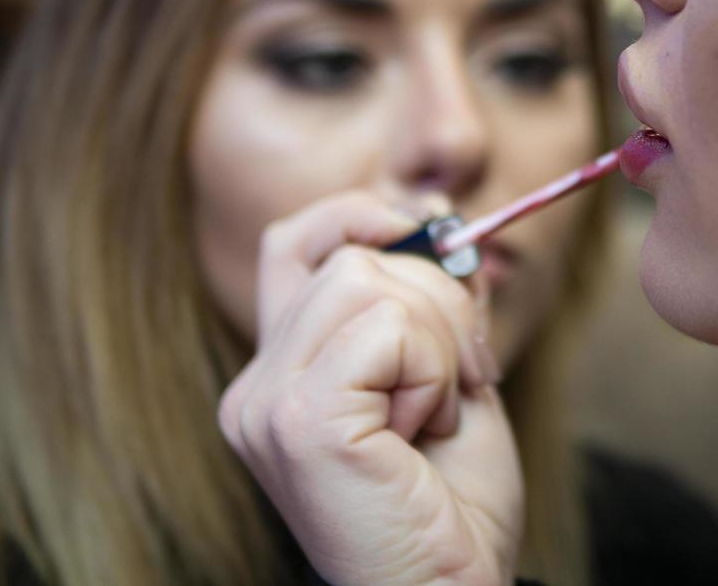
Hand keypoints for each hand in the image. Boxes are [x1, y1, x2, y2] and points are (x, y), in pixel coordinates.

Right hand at [218, 191, 522, 585]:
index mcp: (282, 371)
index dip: (362, 218)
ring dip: (438, 342)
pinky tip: (426, 431)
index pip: (297, 242)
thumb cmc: (453, 501)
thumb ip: (433, 303)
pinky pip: (386, 327)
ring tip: (437, 416)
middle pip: (350, 257)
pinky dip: (433, 369)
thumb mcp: (450, 375)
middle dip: (436, 302)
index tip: (423, 238)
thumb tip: (442, 224)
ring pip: (368, 281)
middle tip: (461, 381)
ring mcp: (267, 403)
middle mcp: (256, 385)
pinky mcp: (297, 420)